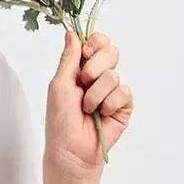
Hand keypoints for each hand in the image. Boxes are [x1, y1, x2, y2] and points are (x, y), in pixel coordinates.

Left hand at [45, 30, 133, 174]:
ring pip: (114, 75)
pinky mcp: (124, 106)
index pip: (98, 42)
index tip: (85, 53)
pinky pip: (124, 92)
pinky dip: (109, 104)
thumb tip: (71, 33)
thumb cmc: (60, 121)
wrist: (71, 150)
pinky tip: (101, 116)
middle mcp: (99, 77)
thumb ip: (68, 58)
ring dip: (96, 94)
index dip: (94, 44)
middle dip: (94, 67)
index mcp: (83, 69)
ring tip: (87, 109)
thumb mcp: (59, 84)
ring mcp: (113, 91)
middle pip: (110, 51)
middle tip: (83, 83)